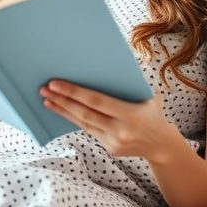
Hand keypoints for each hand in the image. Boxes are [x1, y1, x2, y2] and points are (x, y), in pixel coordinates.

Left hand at [39, 80, 183, 163]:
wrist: (162, 145)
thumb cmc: (152, 111)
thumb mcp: (148, 94)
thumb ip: (130, 81)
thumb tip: (113, 58)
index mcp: (131, 114)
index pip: (96, 101)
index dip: (73, 92)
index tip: (55, 84)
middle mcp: (121, 130)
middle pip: (84, 113)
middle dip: (62, 101)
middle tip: (43, 89)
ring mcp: (114, 142)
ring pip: (83, 123)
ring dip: (62, 111)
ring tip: (46, 99)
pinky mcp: (109, 149)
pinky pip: (89, 130)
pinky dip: (74, 119)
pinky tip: (62, 110)